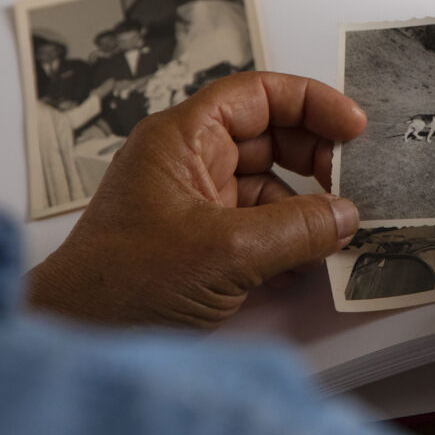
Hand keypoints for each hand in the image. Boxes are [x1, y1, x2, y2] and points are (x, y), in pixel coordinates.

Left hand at [27, 71, 367, 327]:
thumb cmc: (121, 285)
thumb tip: (346, 215)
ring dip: (306, 208)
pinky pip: (261, 224)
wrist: (79, 339)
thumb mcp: (227, 251)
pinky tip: (301, 266)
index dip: (312, 103)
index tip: (353, 127)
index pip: (258, 95)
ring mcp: (197, 201)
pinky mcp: (204, 240)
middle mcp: (190, 161)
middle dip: (316, 158)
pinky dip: (288, 240)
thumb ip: (297, 229)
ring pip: (271, 184)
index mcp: (183, 139)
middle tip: (351, 182)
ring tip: (332, 234)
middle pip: (271, 135)